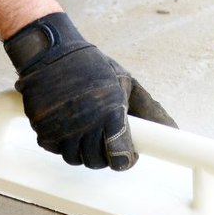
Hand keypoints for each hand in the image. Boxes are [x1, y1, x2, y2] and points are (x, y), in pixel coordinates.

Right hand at [4, 12, 176, 169]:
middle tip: (103, 138)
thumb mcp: (125, 82)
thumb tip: (172, 130)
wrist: (51, 52)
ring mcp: (61, 127)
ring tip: (84, 129)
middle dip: (103, 155)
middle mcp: (86, 123)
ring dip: (80, 149)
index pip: (120, 157)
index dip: (124, 159)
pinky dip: (59, 141)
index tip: (125, 154)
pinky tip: (65, 124)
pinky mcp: (41, 127)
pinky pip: (53, 148)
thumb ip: (147, 110)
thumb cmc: (91, 67)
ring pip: (74, 158)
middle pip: (96, 162)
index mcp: (110, 112)